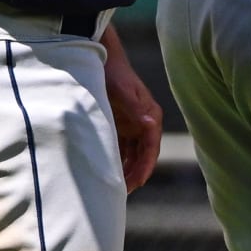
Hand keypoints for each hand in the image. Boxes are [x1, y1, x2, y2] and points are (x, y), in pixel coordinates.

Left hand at [102, 31, 163, 191]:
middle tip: (121, 193)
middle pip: (143, 155)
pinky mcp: (121, 124)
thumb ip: (137, 110)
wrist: (99, 58)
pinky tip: (106, 171)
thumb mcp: (122, 93)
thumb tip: (151, 126)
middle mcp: (145, 122)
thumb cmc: (112, 74)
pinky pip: (121, 148)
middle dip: (135, 174)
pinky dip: (117, 160)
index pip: (151, 148)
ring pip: (132, 154)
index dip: (145, 167)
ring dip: (126, 169)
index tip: (136, 184)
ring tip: (113, 187)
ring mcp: (133, 124)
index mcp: (150, 116)